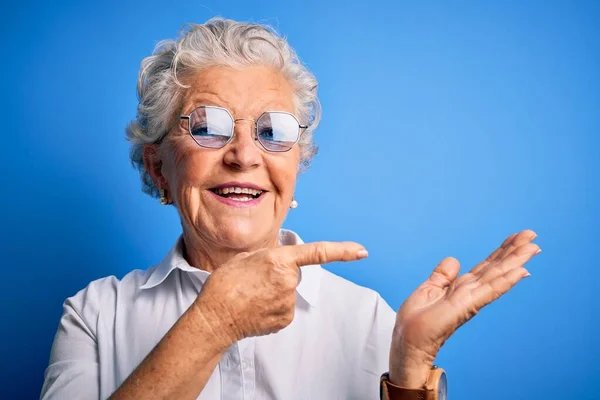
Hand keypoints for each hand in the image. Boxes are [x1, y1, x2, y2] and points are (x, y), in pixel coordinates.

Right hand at [195, 241, 366, 345]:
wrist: (215, 317)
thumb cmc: (225, 285)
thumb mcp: (245, 258)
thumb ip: (268, 256)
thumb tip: (277, 264)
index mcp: (279, 259)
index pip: (317, 252)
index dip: (342, 251)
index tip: (361, 251)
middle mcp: (288, 280)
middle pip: (293, 273)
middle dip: (279, 275)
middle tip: (255, 281)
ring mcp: (288, 302)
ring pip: (287, 292)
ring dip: (273, 292)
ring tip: (251, 295)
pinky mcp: (285, 319)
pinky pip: (284, 308)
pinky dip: (271, 308)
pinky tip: (255, 308)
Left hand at [389, 230, 540, 386]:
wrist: (408, 342)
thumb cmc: (415, 322)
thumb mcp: (428, 290)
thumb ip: (442, 275)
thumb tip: (454, 261)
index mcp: (461, 287)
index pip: (486, 266)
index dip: (501, 251)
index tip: (518, 237)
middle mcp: (470, 291)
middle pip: (496, 267)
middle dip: (514, 251)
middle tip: (533, 235)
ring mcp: (471, 299)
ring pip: (498, 275)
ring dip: (516, 261)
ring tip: (534, 247)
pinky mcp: (467, 306)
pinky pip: (490, 290)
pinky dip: (506, 281)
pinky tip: (521, 271)